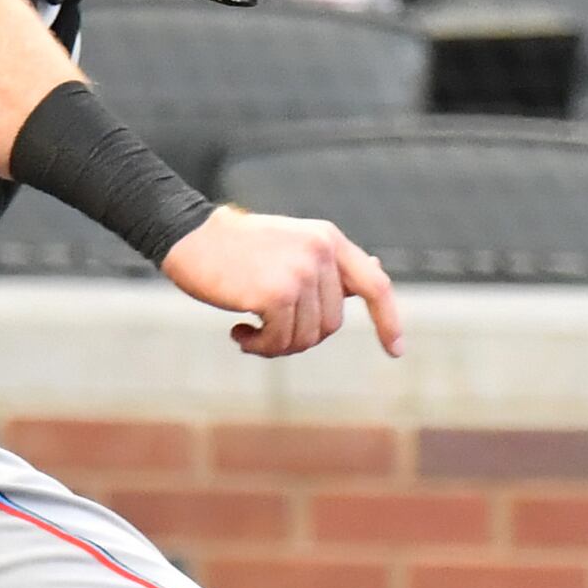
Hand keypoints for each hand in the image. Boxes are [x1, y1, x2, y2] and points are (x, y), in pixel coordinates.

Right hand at [161, 207, 403, 357]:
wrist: (191, 236)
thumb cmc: (239, 247)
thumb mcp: (294, 245)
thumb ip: (331, 264)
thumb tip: (377, 272)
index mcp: (329, 240)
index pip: (374, 285)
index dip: (388, 320)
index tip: (396, 351)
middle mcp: (321, 253)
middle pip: (332, 324)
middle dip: (301, 337)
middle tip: (268, 331)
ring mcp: (300, 273)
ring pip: (306, 338)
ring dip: (276, 345)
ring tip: (250, 332)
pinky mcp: (276, 294)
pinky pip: (280, 341)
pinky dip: (260, 346)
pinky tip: (238, 332)